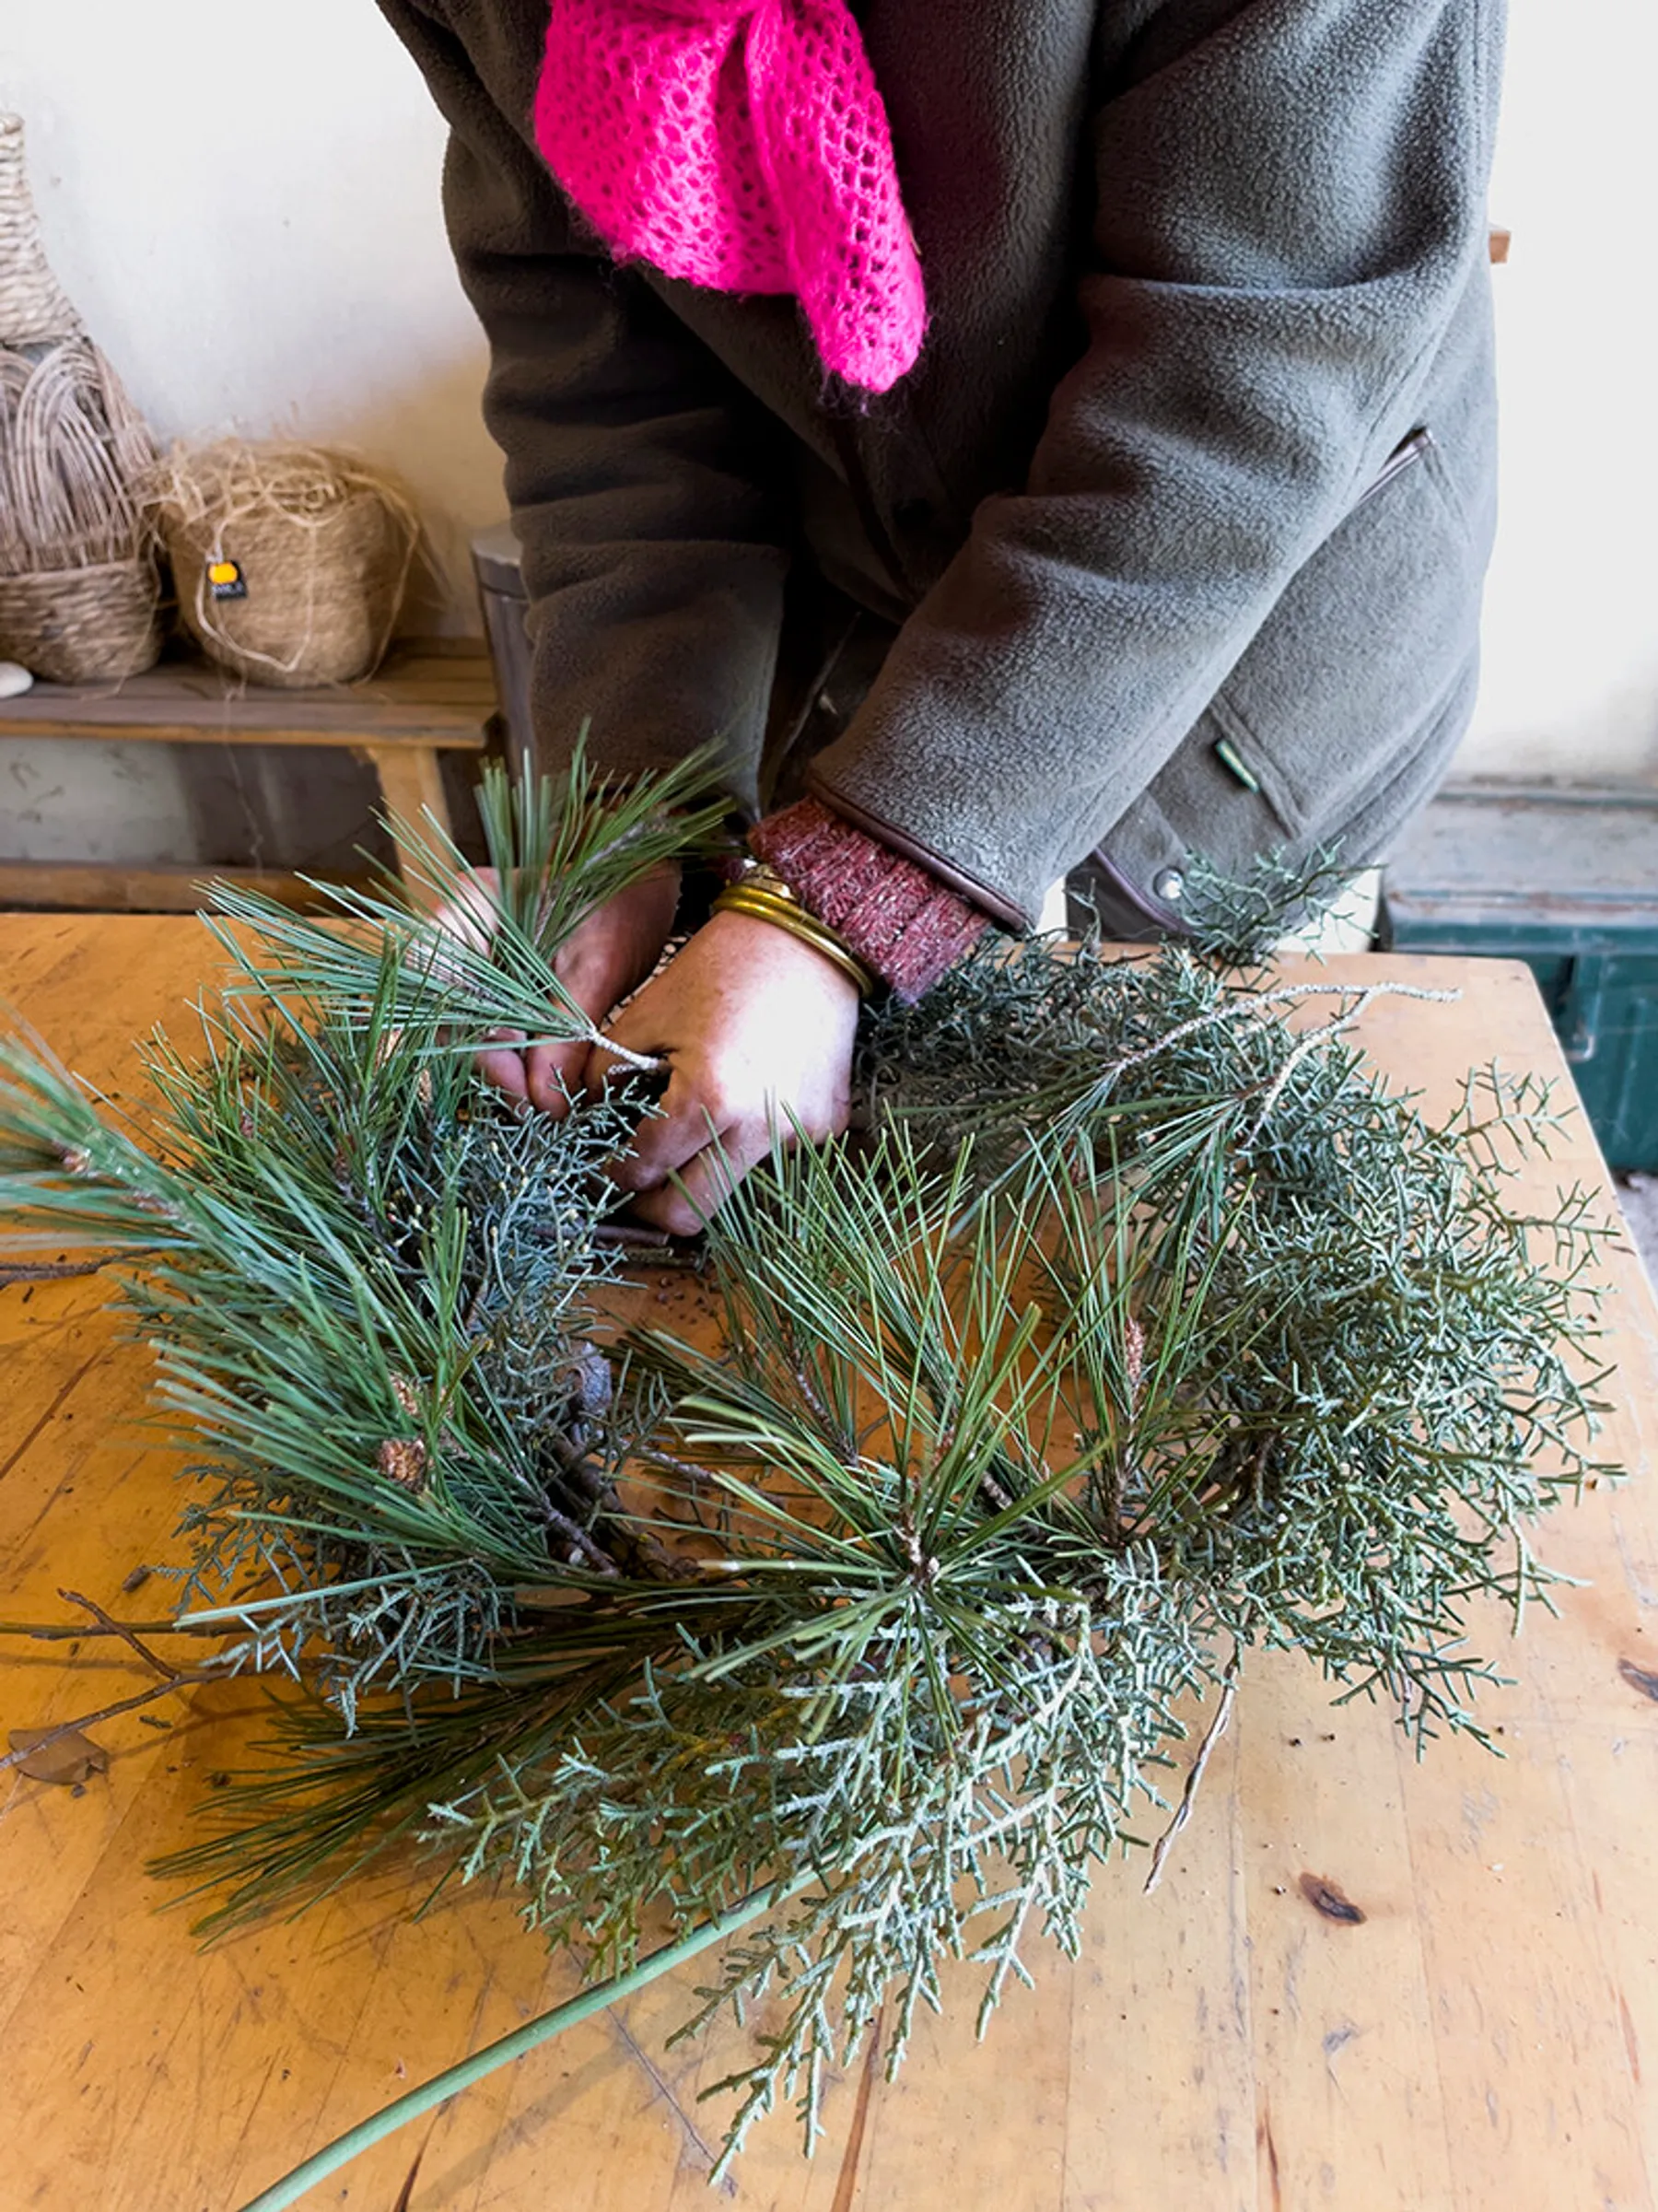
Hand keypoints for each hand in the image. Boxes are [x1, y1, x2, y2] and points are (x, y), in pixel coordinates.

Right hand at [435, 865, 680, 1115]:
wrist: (646, 883)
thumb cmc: (624, 904)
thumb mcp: (600, 969)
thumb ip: (566, 1035)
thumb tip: (542, 1106)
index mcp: (470, 905)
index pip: (429, 979)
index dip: (462, 1037)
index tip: (513, 1085)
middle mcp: (457, 931)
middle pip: (444, 1014)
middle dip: (486, 1066)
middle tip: (533, 1111)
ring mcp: (471, 956)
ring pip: (464, 1028)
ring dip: (499, 1070)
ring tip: (541, 1107)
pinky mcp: (492, 981)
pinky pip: (488, 1027)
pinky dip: (512, 1060)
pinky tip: (540, 1087)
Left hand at [584, 909, 860, 1234]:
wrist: (808, 938)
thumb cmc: (720, 966)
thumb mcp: (644, 1015)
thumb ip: (602, 1077)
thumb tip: (585, 1119)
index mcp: (707, 1101)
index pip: (640, 1171)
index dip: (608, 1171)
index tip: (598, 1162)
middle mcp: (757, 1132)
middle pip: (687, 1217)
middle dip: (649, 1203)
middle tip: (631, 1178)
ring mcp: (797, 1135)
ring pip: (731, 1193)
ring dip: (697, 1175)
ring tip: (680, 1135)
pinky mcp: (825, 1127)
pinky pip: (769, 1160)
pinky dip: (740, 1147)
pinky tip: (731, 1106)